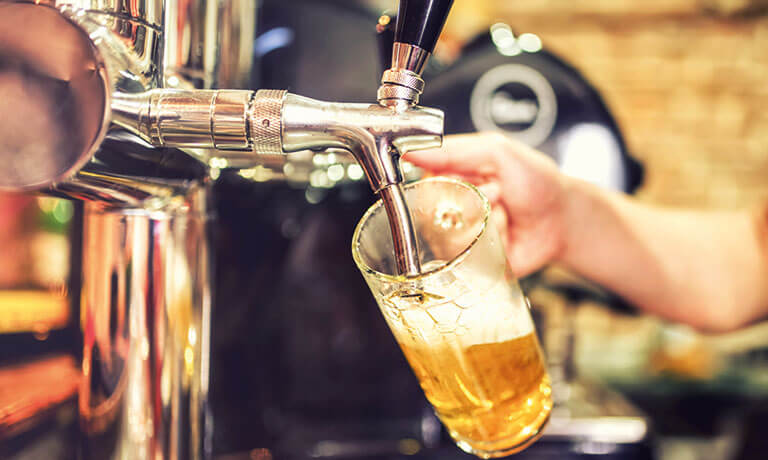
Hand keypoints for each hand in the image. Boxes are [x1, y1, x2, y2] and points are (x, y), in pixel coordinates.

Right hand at [405, 132, 568, 276]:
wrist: (564, 219)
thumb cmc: (536, 181)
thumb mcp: (497, 151)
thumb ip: (453, 150)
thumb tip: (409, 153)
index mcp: (450, 177)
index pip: (421, 183)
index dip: (443, 182)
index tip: (467, 178)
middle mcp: (449, 208)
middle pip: (431, 212)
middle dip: (471, 201)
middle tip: (497, 192)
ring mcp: (458, 237)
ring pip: (447, 236)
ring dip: (485, 220)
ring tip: (504, 212)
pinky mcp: (471, 262)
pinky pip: (465, 258)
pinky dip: (491, 242)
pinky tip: (506, 234)